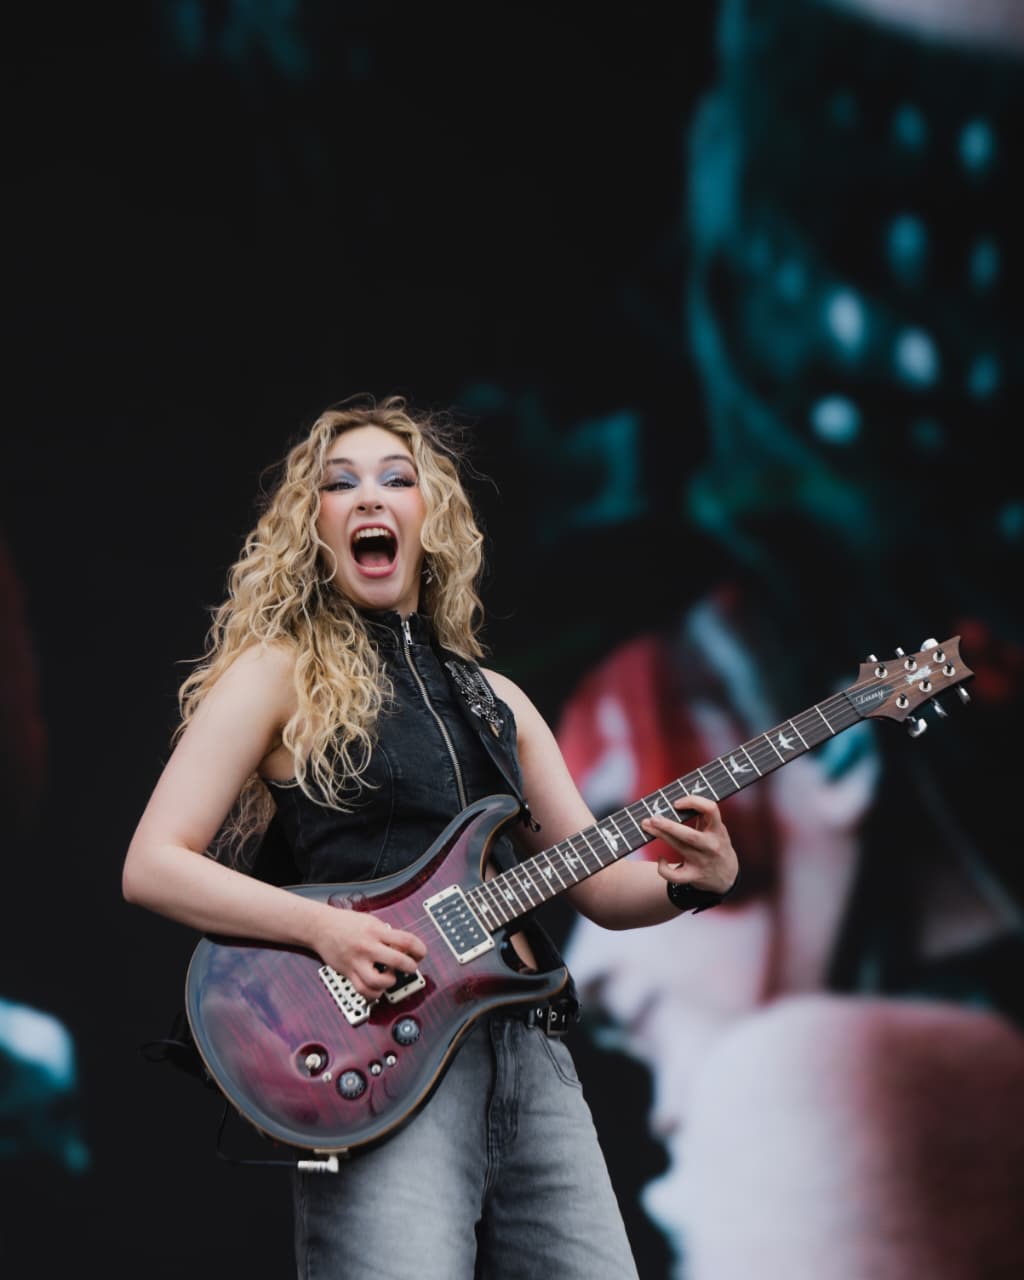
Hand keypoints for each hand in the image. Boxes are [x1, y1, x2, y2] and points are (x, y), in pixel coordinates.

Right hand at [311, 907, 427, 999]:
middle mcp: (367, 947)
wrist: (320, 927)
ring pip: (378, 982)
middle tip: (411, 967)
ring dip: (390, 982)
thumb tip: (404, 947)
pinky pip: (363, 990)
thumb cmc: (345, 923)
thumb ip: (386, 933)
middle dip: (410, 967)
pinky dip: (374, 994)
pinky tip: (378, 987)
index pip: (405, 941)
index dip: (419, 949)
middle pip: (397, 961)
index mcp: (375, 931)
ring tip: (391, 977)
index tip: (421, 953)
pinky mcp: (347, 973)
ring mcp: (356, 961)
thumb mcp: (370, 921)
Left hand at [641, 793, 738, 896]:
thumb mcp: (717, 829)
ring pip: (680, 848)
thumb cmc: (716, 845)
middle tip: (653, 818)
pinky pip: (675, 875)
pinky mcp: (694, 876)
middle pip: (690, 835)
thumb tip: (678, 800)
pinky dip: (664, 868)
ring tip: (647, 825)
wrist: (727, 876)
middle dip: (669, 826)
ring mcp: (703, 862)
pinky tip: (660, 859)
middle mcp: (711, 846)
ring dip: (661, 835)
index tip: (677, 803)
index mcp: (718, 830)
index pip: (711, 810)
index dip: (693, 802)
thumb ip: (703, 816)